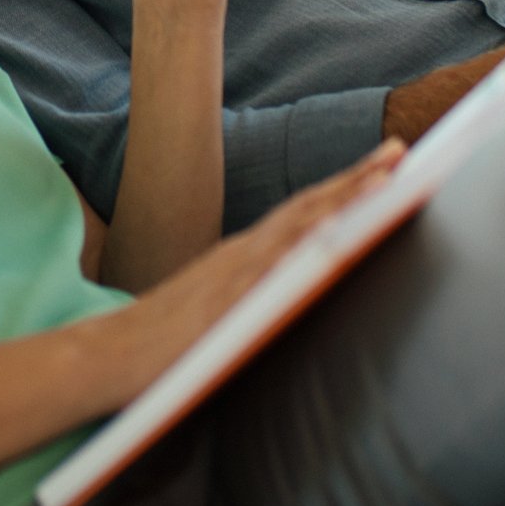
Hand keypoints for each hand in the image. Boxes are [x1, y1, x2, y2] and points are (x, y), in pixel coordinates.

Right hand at [105, 141, 404, 395]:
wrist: (104, 355)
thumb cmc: (162, 343)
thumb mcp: (221, 310)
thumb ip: (255, 297)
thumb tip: (296, 296)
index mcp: (244, 257)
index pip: (303, 212)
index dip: (345, 187)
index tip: (385, 165)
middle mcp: (242, 255)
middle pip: (308, 207)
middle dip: (357, 178)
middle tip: (400, 150)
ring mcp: (234, 275)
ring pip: (298, 227)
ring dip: (343, 200)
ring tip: (384, 179)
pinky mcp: (224, 301)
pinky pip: (272, 270)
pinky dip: (305, 248)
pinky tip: (336, 235)